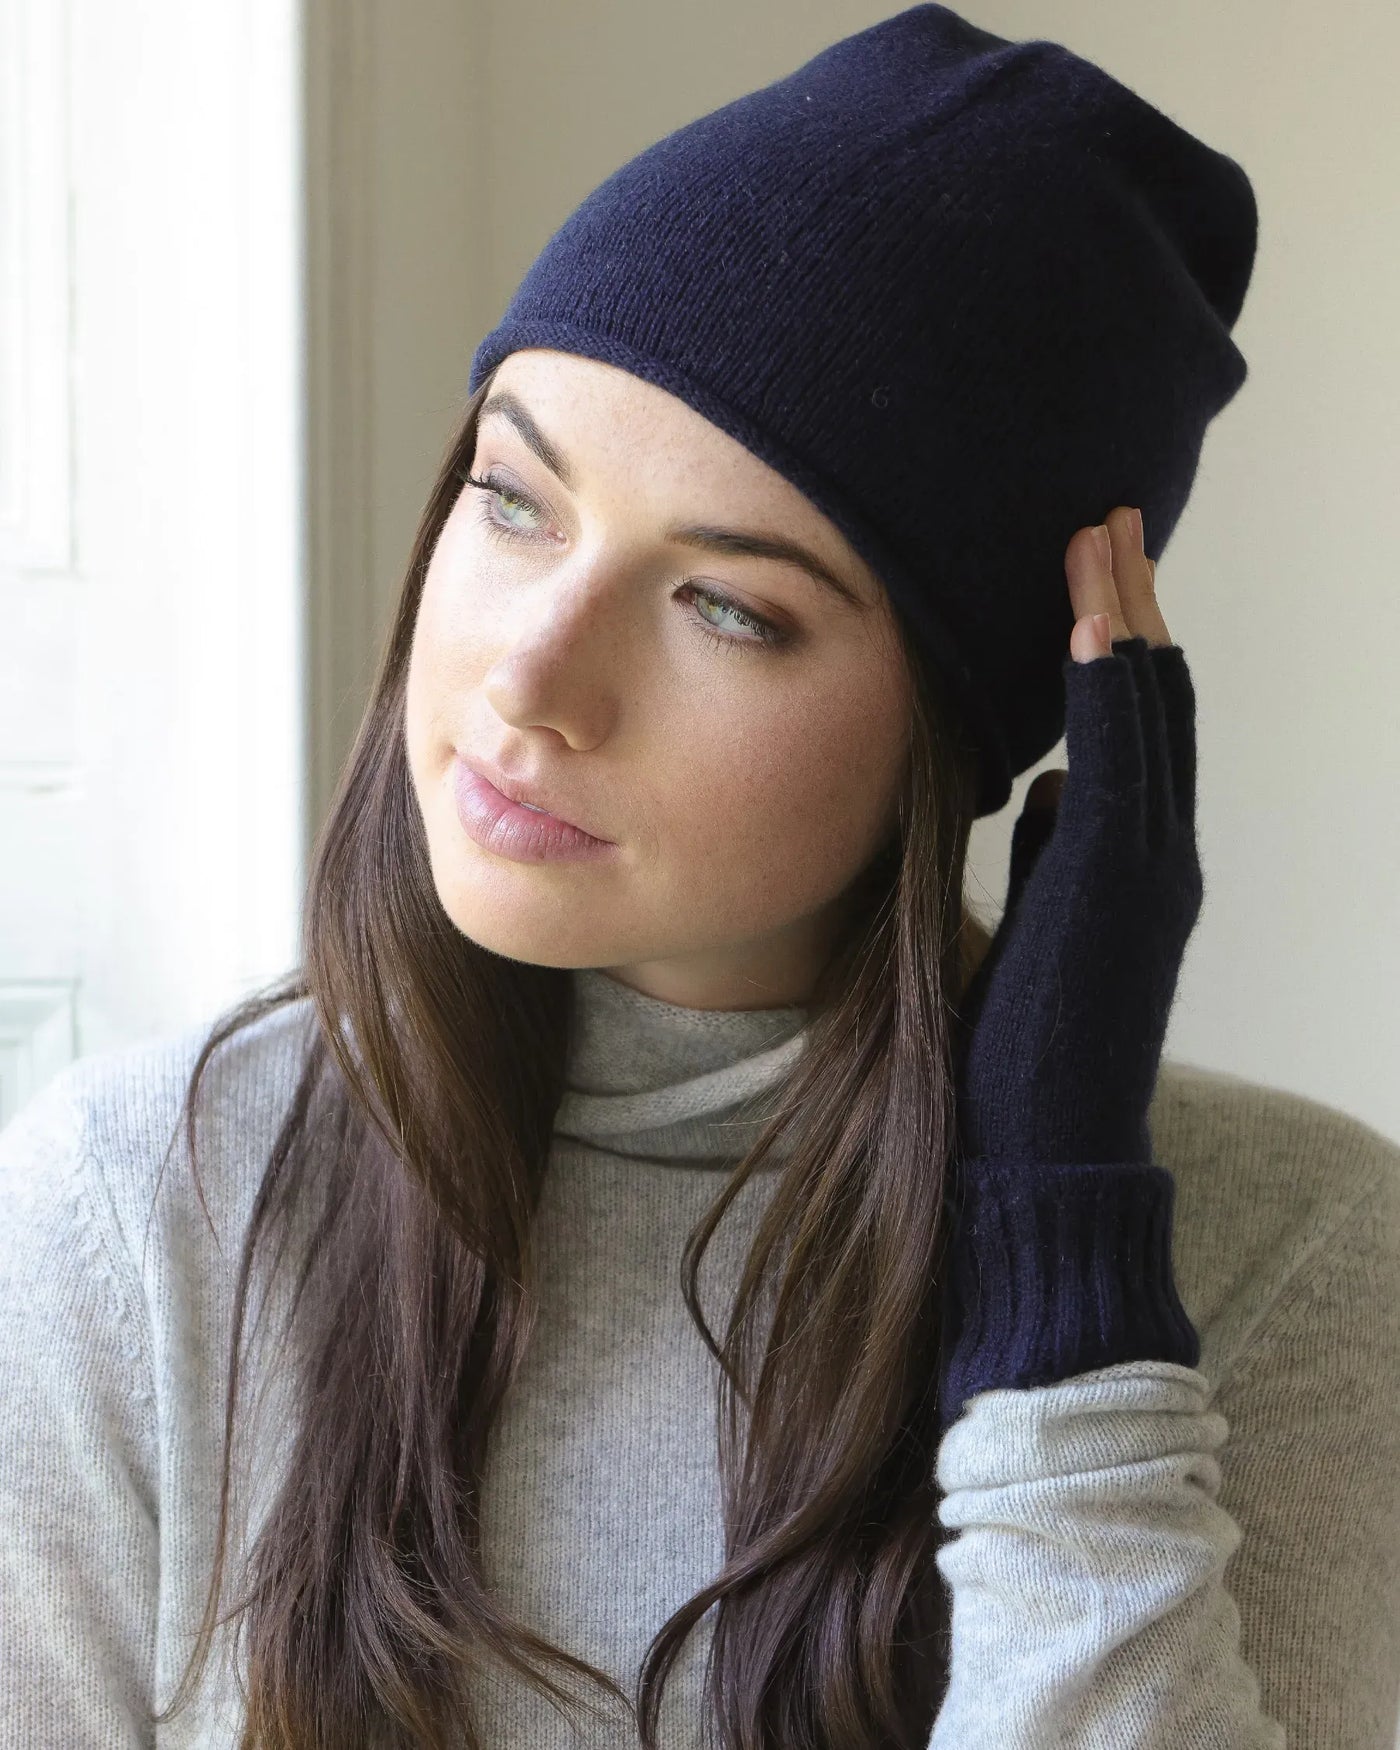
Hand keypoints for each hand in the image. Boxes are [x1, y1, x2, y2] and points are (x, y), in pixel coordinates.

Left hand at [953, 505, 1202, 1166]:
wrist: (1039, 1160)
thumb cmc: (1019, 1056)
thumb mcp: (1038, 930)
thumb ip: (1055, 857)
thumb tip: (1042, 785)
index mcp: (1136, 864)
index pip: (1137, 728)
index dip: (1120, 642)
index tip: (1086, 568)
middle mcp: (1160, 854)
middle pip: (1157, 701)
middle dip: (1132, 604)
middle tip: (1105, 518)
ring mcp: (1152, 868)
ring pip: (1150, 714)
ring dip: (1124, 617)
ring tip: (1095, 534)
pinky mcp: (1121, 886)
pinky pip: (1123, 760)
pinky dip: (1110, 683)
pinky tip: (1088, 614)